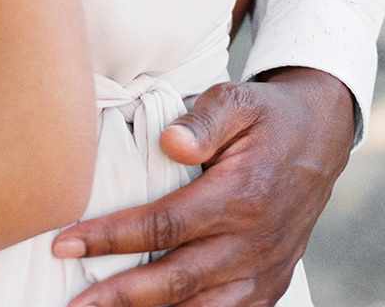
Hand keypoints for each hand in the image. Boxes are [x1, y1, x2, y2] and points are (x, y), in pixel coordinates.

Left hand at [52, 68, 354, 305]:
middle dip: (119, 294)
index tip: (65, 244)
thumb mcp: (238, 99)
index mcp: (240, 196)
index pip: (163, 226)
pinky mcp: (269, 284)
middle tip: (73, 301)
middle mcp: (253, 243)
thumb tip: (168, 142)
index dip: (111, 238)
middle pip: (176, 280)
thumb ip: (203, 119)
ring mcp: (264, 271)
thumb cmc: (266, 117)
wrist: (320, 140)